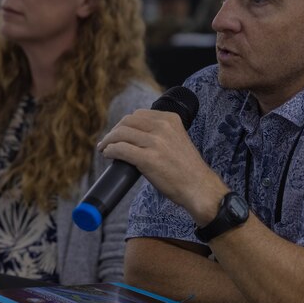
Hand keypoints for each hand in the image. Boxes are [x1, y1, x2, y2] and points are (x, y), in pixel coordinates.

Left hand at [97, 109, 225, 223]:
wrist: (199, 187)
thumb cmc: (188, 169)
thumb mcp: (178, 139)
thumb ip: (163, 133)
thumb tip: (137, 135)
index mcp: (171, 119)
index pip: (139, 114)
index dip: (125, 123)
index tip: (120, 132)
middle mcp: (163, 127)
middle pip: (127, 121)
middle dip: (115, 131)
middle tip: (108, 142)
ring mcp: (155, 143)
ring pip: (121, 134)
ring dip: (108, 141)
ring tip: (105, 149)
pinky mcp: (148, 159)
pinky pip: (121, 149)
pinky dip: (110, 151)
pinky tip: (108, 155)